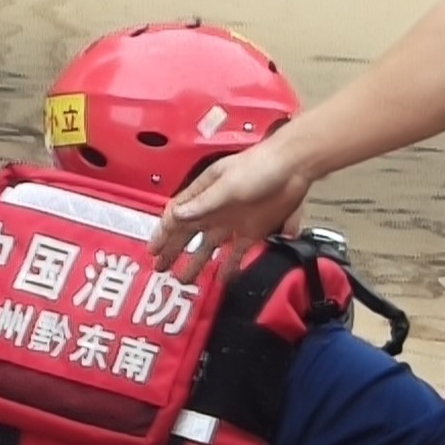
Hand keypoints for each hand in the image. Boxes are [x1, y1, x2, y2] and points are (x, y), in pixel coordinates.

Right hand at [154, 140, 306, 274]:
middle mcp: (215, 210)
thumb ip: (203, 203)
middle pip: (187, 234)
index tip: (152, 250)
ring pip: (208, 247)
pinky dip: (229, 266)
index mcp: (203, 194)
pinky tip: (222, 279)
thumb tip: (178, 216)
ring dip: (196, 262)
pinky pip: (237, 253)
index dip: (162, 233)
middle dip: (172, 250)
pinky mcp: (253, 231)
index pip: (176, 216)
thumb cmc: (259, 166)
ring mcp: (233, 222)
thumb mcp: (226, 184)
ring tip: (185, 279)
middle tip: (161, 268)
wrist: (292, 167)